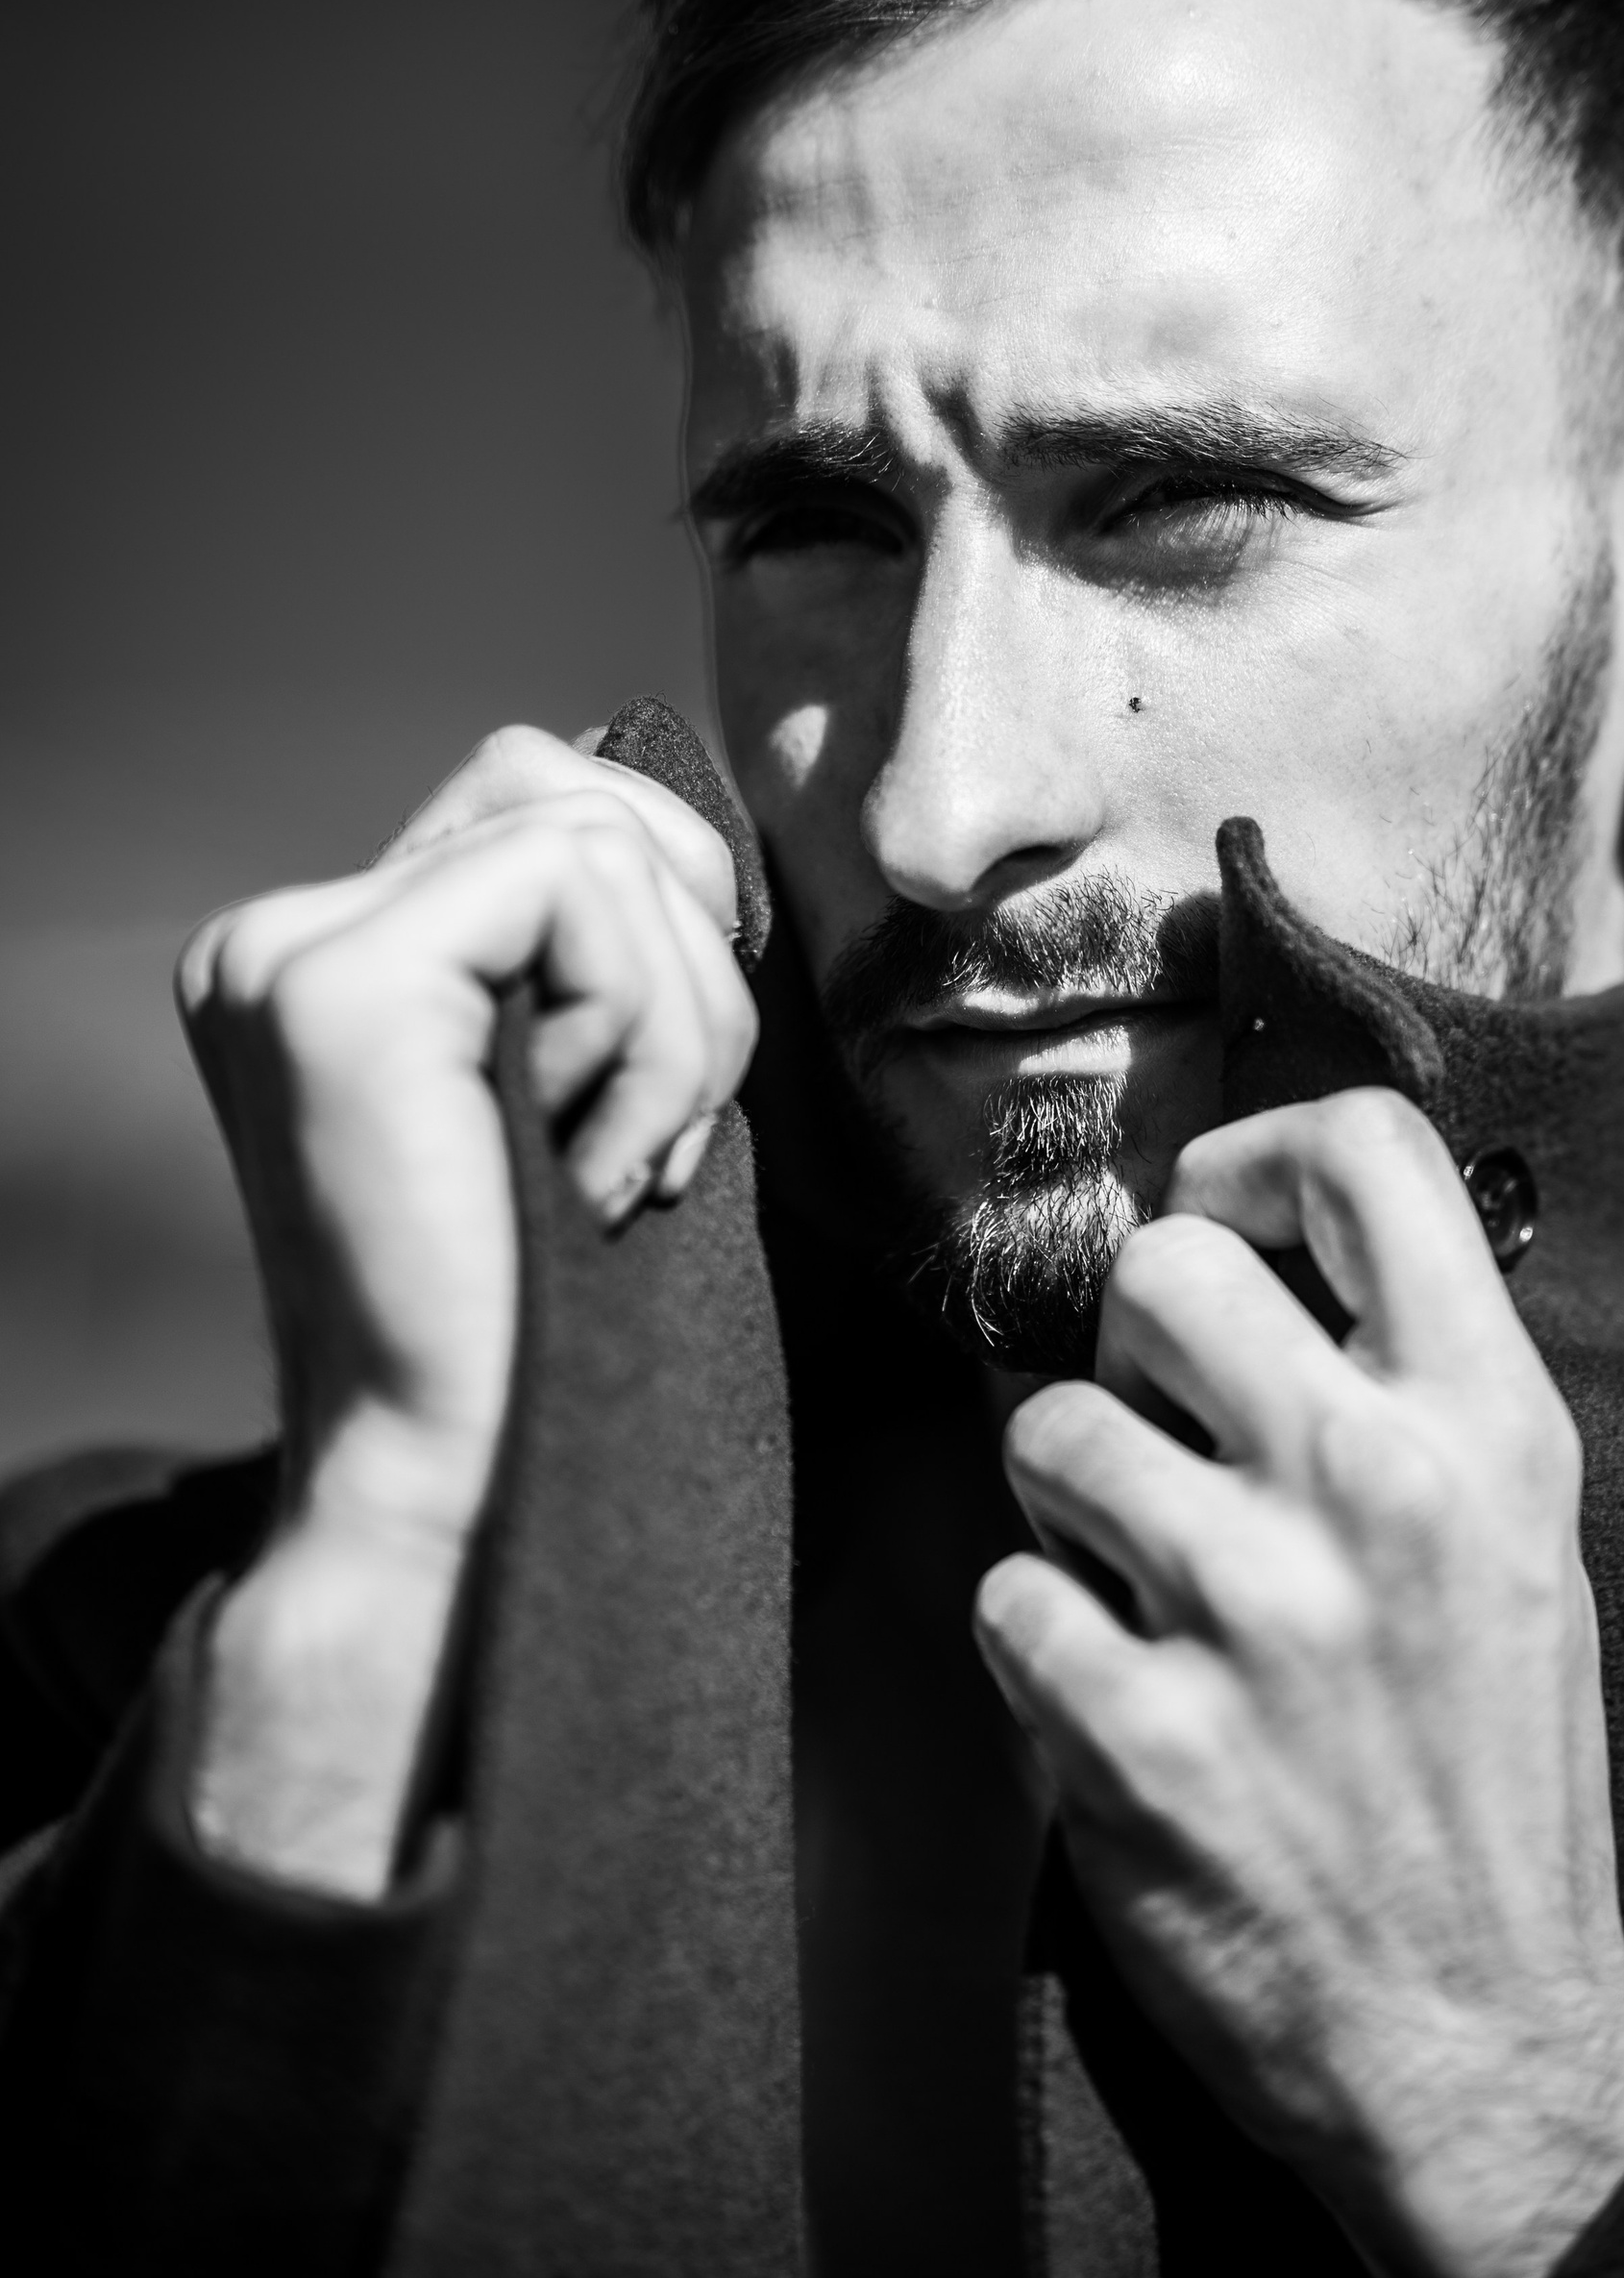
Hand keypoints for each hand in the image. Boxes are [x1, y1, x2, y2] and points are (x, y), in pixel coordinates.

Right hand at [181, 724, 755, 1895]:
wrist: (466, 1487)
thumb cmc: (561, 1313)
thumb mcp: (586, 1083)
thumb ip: (591, 946)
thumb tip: (689, 822)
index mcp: (329, 956)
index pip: (548, 800)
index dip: (666, 927)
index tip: (650, 1112)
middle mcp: (280, 937)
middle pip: (572, 790)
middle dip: (688, 955)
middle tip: (654, 1135)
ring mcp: (290, 954)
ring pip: (596, 839)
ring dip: (680, 1020)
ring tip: (619, 1166)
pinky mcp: (339, 990)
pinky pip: (581, 884)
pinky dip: (653, 1033)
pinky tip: (599, 1167)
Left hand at [975, 1089, 1623, 2277]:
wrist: (1484, 2048)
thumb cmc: (1487, 1777)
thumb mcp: (1517, 1544)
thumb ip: (1404, 1386)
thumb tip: (1241, 1255)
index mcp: (1488, 1426)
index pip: (1368, 1154)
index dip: (1254, 1158)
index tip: (1217, 1216)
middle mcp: (1373, 1488)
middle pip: (1158, 1267)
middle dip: (1129, 1346)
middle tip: (1162, 1434)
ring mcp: (1251, 1611)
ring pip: (1044, 1428)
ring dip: (1068, 1508)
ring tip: (1145, 1589)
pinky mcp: (1138, 1738)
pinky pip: (1003, 1597)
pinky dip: (1037, 1647)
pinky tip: (1119, 1701)